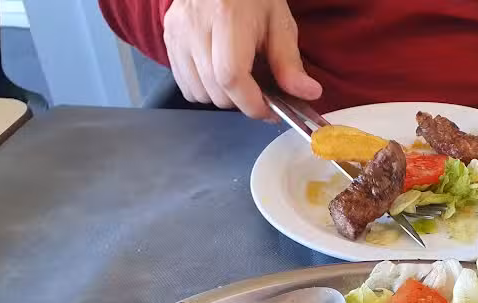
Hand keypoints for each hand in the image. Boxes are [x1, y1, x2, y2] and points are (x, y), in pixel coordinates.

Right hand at [162, 0, 321, 118]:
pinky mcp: (168, 39)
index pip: (231, 77)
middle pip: (216, 91)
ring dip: (223, 97)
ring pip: (200, 93)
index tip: (270, 110)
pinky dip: (205, 90)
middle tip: (259, 91)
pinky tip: (219, 73)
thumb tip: (309, 94)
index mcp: (227, 17)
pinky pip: (186, 85)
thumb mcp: (279, 24)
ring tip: (239, 78)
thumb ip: (290, 62)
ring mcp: (177, 33)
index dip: (252, 103)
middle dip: (242, 101)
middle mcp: (195, 26)